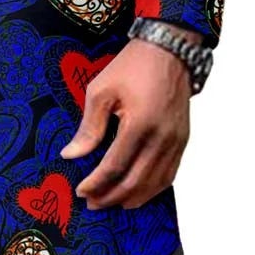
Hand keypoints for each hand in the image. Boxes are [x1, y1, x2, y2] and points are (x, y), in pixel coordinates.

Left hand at [59, 35, 194, 209]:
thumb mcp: (101, 90)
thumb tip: (71, 155)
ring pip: (155, 183)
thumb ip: (89, 127)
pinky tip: (138, 193)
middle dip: (111, 197)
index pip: (115, 166)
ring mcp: (176, 141)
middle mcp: (162, 138)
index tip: (80, 191)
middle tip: (92, 203)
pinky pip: (169, 175)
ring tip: (112, 204)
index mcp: (140, 124)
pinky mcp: (183, 140)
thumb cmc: (132, 66)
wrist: (169, 50)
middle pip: (135, 181)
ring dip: (132, 198)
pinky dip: (152, 189)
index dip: (96, 183)